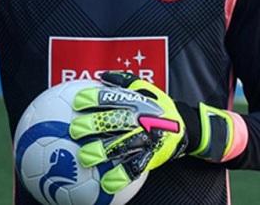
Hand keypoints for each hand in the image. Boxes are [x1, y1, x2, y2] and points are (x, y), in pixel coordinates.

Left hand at [68, 71, 187, 193]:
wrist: (184, 127)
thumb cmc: (158, 106)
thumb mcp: (145, 89)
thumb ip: (124, 81)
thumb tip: (101, 75)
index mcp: (137, 102)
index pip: (113, 97)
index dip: (95, 99)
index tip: (78, 102)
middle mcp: (141, 120)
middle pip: (115, 121)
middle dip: (94, 125)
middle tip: (75, 129)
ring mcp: (146, 139)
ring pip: (122, 145)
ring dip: (102, 151)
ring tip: (84, 157)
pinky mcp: (151, 157)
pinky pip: (135, 168)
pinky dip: (120, 177)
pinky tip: (105, 184)